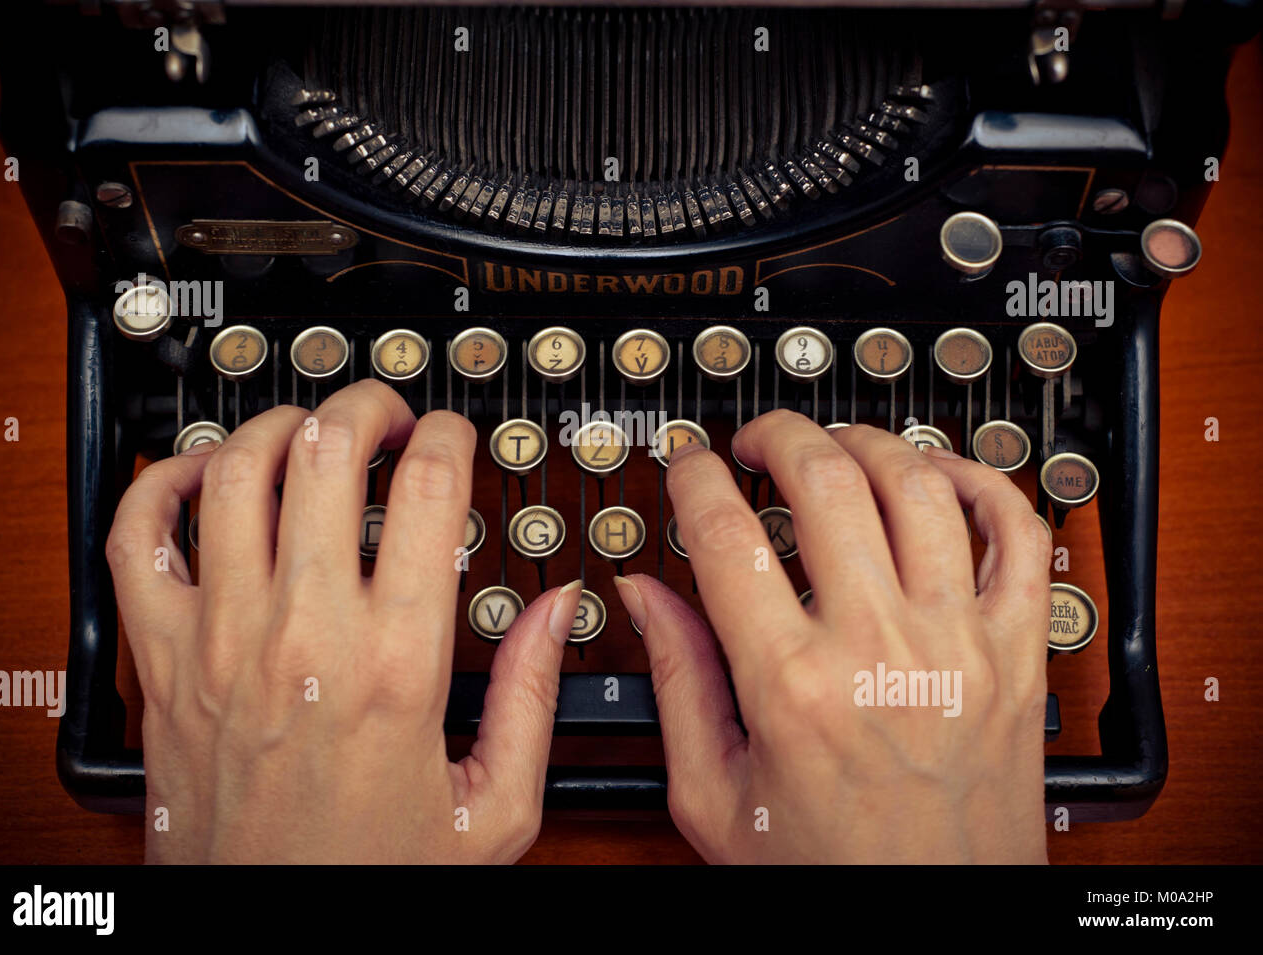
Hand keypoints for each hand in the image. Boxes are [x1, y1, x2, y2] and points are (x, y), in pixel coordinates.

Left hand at [106, 379, 581, 862]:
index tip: (455, 437)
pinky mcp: (162, 660)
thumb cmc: (369, 878)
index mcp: (398, 662)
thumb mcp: (492, 809)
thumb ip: (533, 696)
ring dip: (278, 425)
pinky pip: (138, 535)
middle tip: (387, 412)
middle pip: (328, 449)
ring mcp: (223, 638)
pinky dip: (161, 482)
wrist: (264, 930)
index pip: (431, 489)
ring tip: (309, 431)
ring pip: (235, 470)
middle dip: (368, 404)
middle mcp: (305, 632)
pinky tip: (203, 475)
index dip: (451, 437)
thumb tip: (558, 608)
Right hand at [614, 411, 1050, 862]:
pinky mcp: (1017, 654)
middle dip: (776, 433)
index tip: (687, 462)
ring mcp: (958, 645)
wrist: (934, 924)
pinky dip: (981, 481)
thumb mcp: (714, 795)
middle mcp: (878, 650)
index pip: (727, 534)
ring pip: (918, 484)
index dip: (694, 476)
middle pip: (824, 478)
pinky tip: (938, 477)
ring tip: (834, 447)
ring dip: (866, 441)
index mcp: (790, 688)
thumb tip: (644, 593)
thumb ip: (678, 680)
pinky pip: (1018, 532)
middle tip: (754, 441)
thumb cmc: (824, 873)